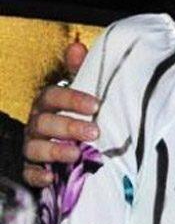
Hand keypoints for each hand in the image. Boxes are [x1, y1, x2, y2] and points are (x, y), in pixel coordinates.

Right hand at [22, 42, 98, 187]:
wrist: (67, 144)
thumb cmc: (74, 114)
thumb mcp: (79, 93)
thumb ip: (79, 71)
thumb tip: (77, 46)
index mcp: (47, 104)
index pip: (53, 96)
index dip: (72, 99)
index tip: (96, 105)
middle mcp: (36, 124)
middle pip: (45, 123)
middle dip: (69, 127)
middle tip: (94, 132)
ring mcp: (32, 146)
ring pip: (35, 148)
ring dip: (55, 150)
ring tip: (76, 154)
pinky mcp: (32, 168)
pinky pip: (28, 173)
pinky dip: (38, 175)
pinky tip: (51, 177)